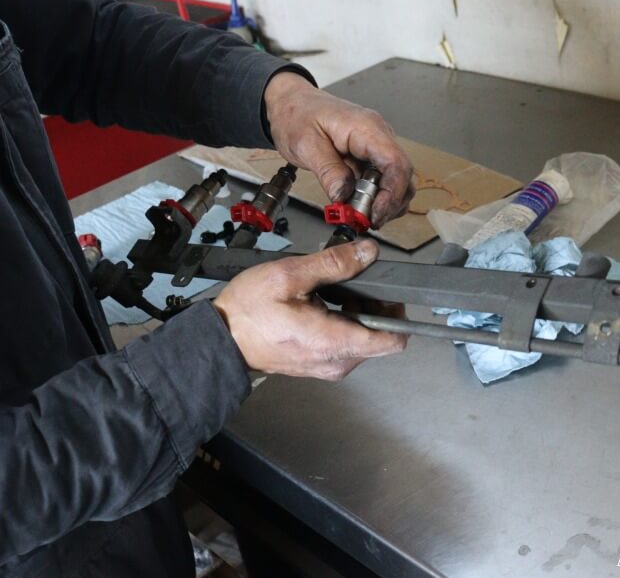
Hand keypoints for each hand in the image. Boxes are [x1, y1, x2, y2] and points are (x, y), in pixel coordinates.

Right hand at [212, 239, 407, 380]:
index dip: (397, 312)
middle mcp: (336, 361)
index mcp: (333, 342)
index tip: (388, 291)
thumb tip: (368, 253)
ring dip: (357, 313)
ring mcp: (328, 366)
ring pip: (364, 339)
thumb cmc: (248, 311)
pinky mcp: (320, 364)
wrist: (221, 339)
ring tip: (330, 292)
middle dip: (373, 306)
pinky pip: (346, 344)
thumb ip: (334, 263)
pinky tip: (321, 305)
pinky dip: (343, 322)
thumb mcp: (290, 275)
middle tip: (350, 283)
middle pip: (380, 336)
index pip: (393, 340)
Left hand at [264, 72, 413, 226]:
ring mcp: (376, 146)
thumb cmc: (297, 115)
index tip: (375, 215)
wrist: (291, 102)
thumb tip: (343, 196)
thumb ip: (328, 171)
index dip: (391, 194)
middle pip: (402, 175)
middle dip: (389, 204)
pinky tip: (359, 206)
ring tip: (360, 216)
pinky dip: (375, 197)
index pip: (396, 163)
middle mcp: (378, 136)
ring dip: (384, 203)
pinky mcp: (369, 156)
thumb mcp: (305, 145)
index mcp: (366, 128)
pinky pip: (382, 180)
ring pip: (396, 181)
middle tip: (366, 221)